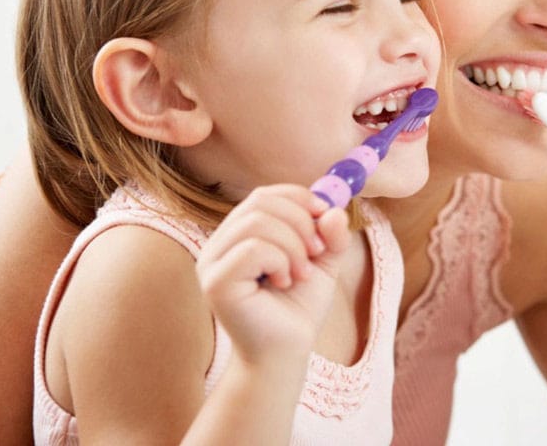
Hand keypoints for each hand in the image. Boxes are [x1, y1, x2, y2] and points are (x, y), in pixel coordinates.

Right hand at [196, 185, 349, 363]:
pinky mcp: (215, 283)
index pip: (264, 195)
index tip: (325, 214)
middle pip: (260, 201)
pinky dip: (280, 261)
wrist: (286, 352)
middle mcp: (220, 244)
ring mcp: (212, 262)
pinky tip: (284, 282)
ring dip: (293, 245)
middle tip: (318, 251)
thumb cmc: (298, 307)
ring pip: (256, 222)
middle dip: (300, 221)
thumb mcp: (324, 262)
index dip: (298, 197)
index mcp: (240, 234)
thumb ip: (331, 234)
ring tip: (302, 272)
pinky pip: (252, 249)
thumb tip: (334, 208)